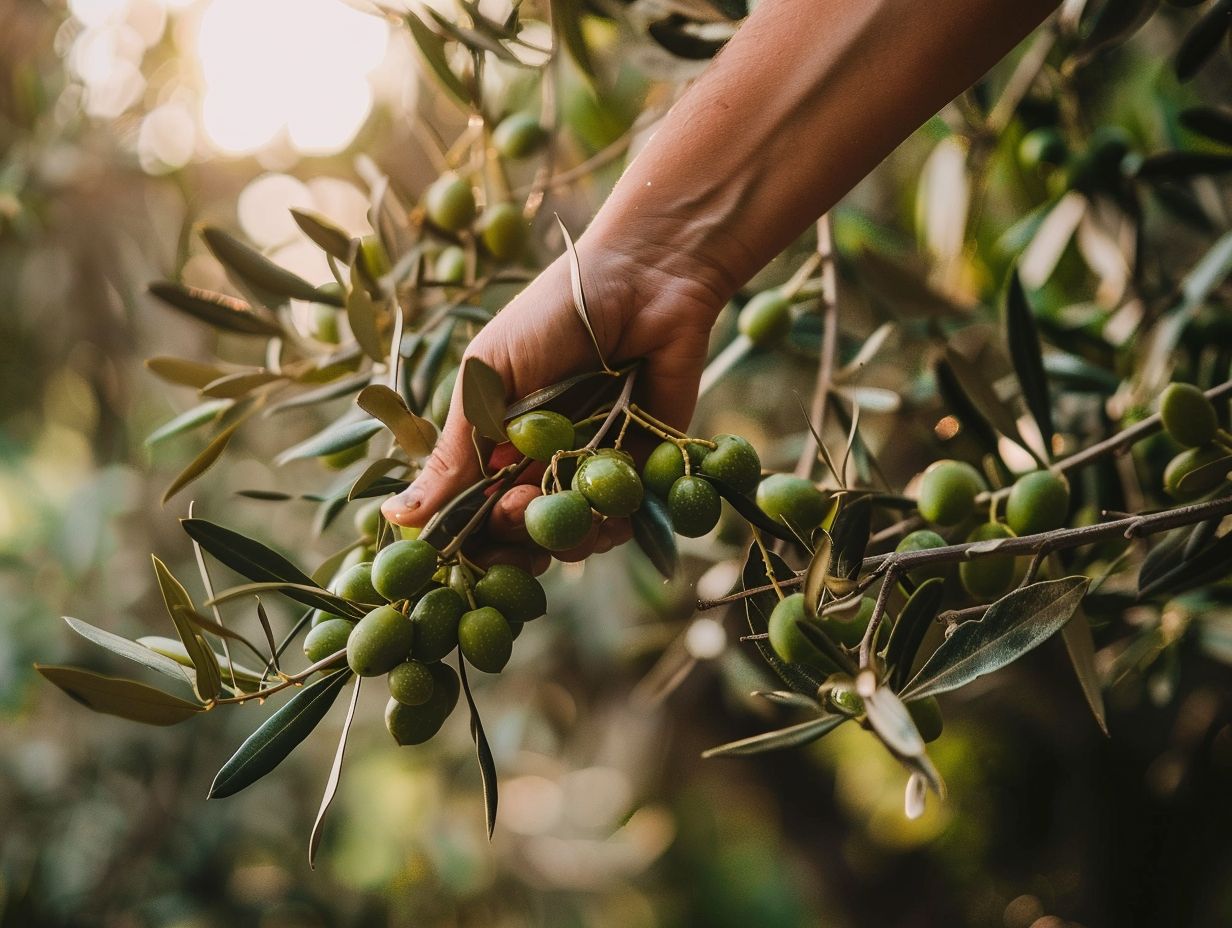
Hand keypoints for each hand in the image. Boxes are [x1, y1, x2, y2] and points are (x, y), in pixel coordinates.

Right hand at [381, 228, 726, 569]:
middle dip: (517, 540)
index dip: (471, 540)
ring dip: (568, 541)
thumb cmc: (552, 314)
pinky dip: (616, 524)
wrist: (645, 277)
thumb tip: (395, 518)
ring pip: (575, 536)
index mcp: (494, 444)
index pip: (473, 516)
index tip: (472, 542)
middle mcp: (541, 463)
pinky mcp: (643, 465)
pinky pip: (626, 516)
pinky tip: (611, 512)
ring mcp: (591, 467)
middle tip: (519, 508)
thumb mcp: (488, 380)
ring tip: (565, 509)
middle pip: (523, 536)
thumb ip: (452, 455)